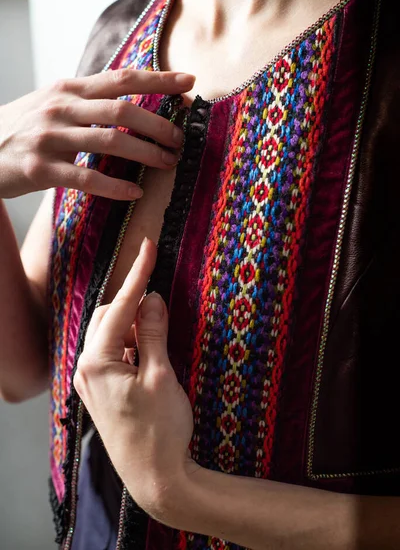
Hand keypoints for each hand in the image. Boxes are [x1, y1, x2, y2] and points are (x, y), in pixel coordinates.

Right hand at [0, 70, 193, 199]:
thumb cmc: (22, 127)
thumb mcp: (52, 102)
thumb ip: (87, 99)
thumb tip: (131, 98)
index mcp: (68, 89)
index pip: (121, 78)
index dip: (158, 79)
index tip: (189, 81)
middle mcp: (61, 108)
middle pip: (122, 110)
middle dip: (159, 125)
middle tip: (181, 140)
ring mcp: (50, 138)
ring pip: (109, 142)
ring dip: (146, 153)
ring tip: (169, 163)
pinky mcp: (41, 170)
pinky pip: (86, 179)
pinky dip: (116, 187)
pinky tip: (136, 192)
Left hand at [74, 238, 194, 518]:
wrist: (155, 478)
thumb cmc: (159, 430)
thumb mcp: (161, 376)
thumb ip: (154, 333)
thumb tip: (153, 299)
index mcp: (96, 363)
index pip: (119, 308)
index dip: (137, 276)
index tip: (147, 247)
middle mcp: (86, 369)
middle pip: (108, 318)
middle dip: (133, 306)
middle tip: (162, 306)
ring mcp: (91, 382)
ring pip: (110, 336)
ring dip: (134, 328)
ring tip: (159, 339)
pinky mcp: (101, 391)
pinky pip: (113, 354)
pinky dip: (131, 346)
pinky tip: (150, 355)